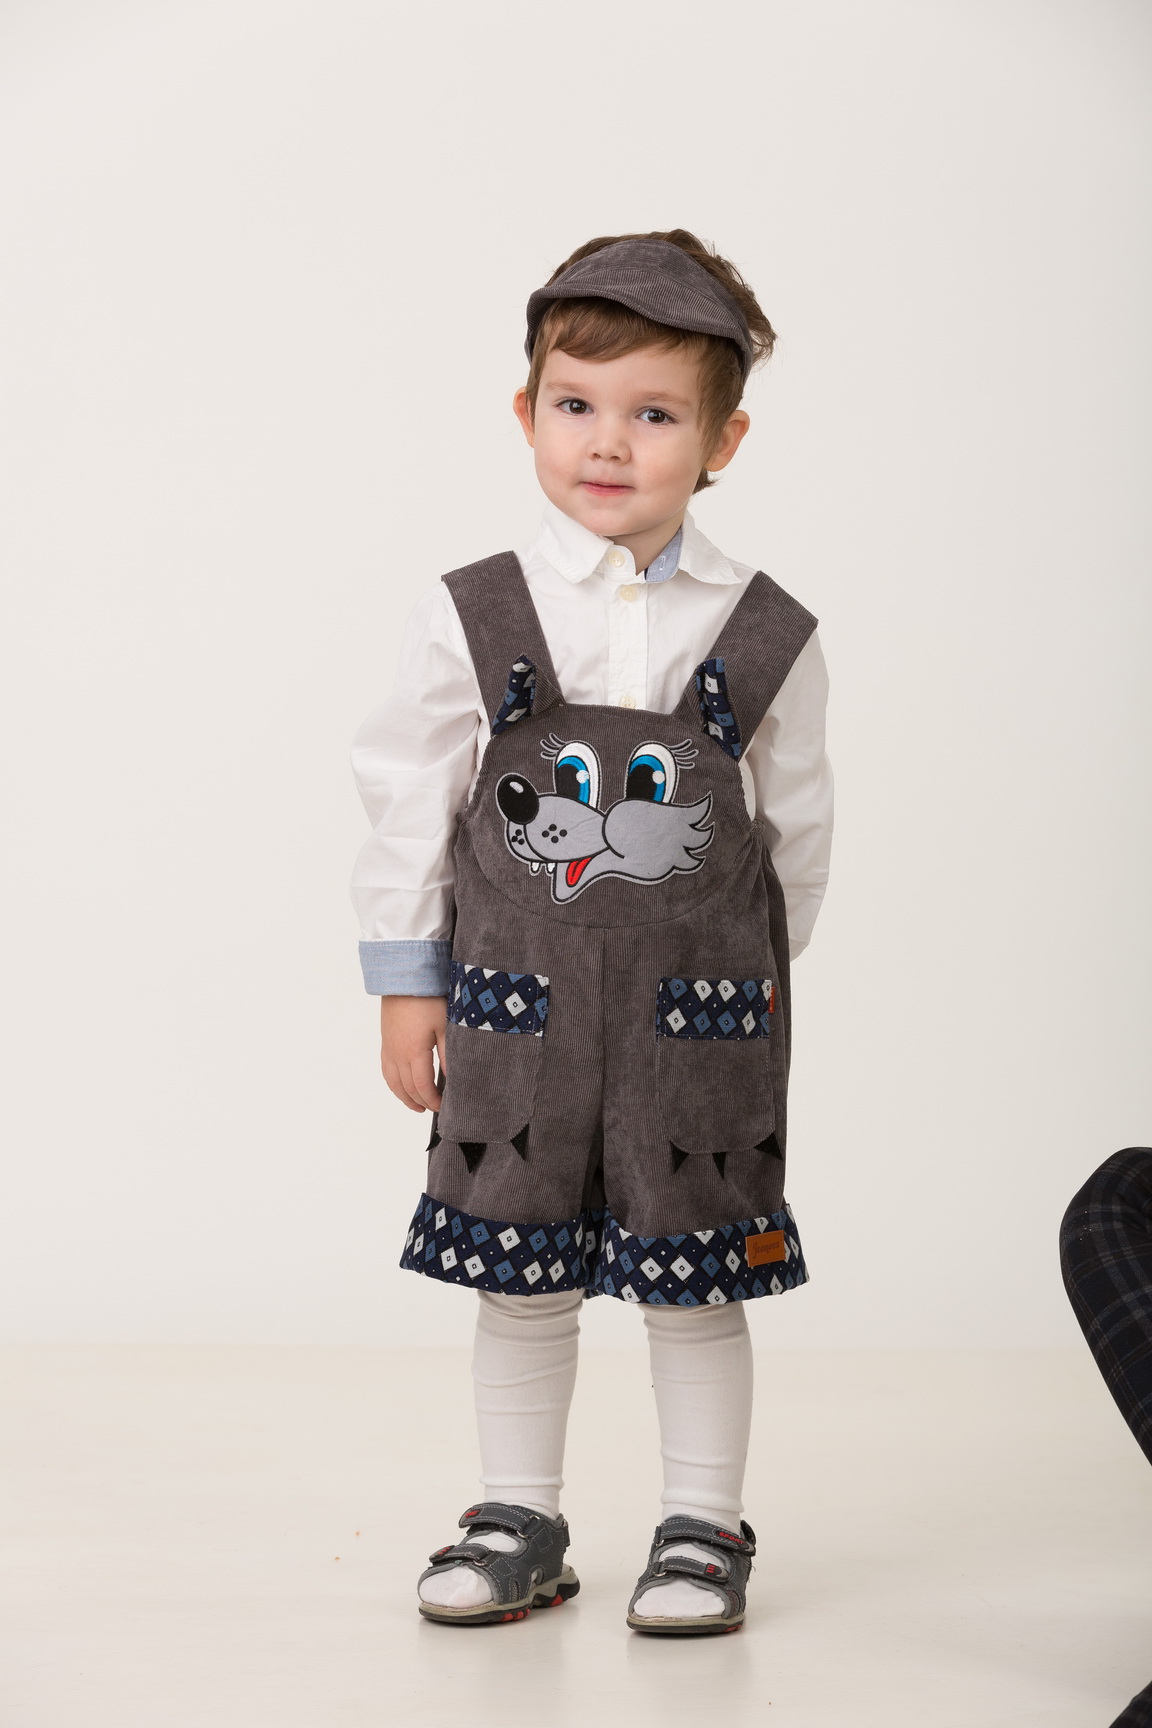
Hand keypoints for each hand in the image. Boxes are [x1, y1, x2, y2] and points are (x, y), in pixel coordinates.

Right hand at [379, 996, 446, 1112]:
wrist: (403, 979)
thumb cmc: (426, 999)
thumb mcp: (444, 1026)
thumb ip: (448, 1054)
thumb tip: (454, 1078)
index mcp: (413, 1052)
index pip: (422, 1086)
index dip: (433, 1100)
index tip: (444, 1105)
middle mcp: (397, 1054)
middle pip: (407, 1088)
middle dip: (422, 1102)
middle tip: (436, 1109)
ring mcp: (389, 1049)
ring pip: (393, 1083)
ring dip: (405, 1098)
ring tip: (418, 1107)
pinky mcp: (385, 1042)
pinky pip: (386, 1071)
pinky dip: (393, 1084)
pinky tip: (401, 1087)